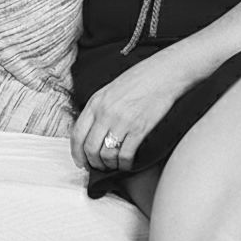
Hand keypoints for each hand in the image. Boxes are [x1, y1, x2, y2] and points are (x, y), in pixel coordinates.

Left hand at [70, 55, 190, 171]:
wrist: (164, 74)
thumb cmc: (139, 79)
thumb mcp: (110, 90)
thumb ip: (99, 109)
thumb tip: (92, 132)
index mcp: (95, 102)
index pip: (77, 134)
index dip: (76, 153)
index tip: (81, 162)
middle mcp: (105, 113)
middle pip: (90, 148)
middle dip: (93, 163)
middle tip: (100, 167)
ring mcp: (121, 121)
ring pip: (106, 155)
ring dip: (109, 165)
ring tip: (114, 165)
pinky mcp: (139, 129)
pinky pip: (125, 155)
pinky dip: (125, 164)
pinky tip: (127, 163)